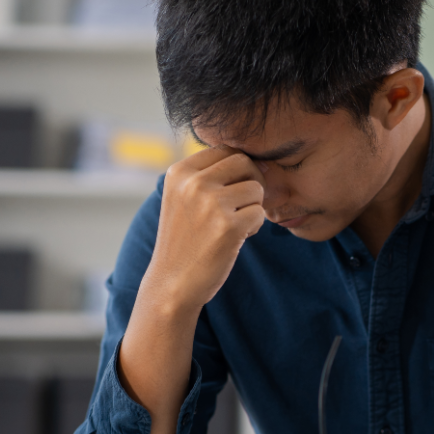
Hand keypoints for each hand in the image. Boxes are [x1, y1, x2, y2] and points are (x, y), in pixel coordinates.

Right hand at [144, 145, 266, 311]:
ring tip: (236, 224)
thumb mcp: (183, 198)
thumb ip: (210, 176)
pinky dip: (254, 226)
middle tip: (243, 204)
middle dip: (250, 181)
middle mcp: (193, 183)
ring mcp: (211, 204)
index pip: (224, 149)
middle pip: (244, 162)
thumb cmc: (184, 240)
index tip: (233, 189)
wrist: (172, 283)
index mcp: (179, 172)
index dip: (237, 168)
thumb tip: (262, 162)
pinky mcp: (228, 227)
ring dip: (253, 206)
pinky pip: (260, 213)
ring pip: (256, 188)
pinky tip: (237, 238)